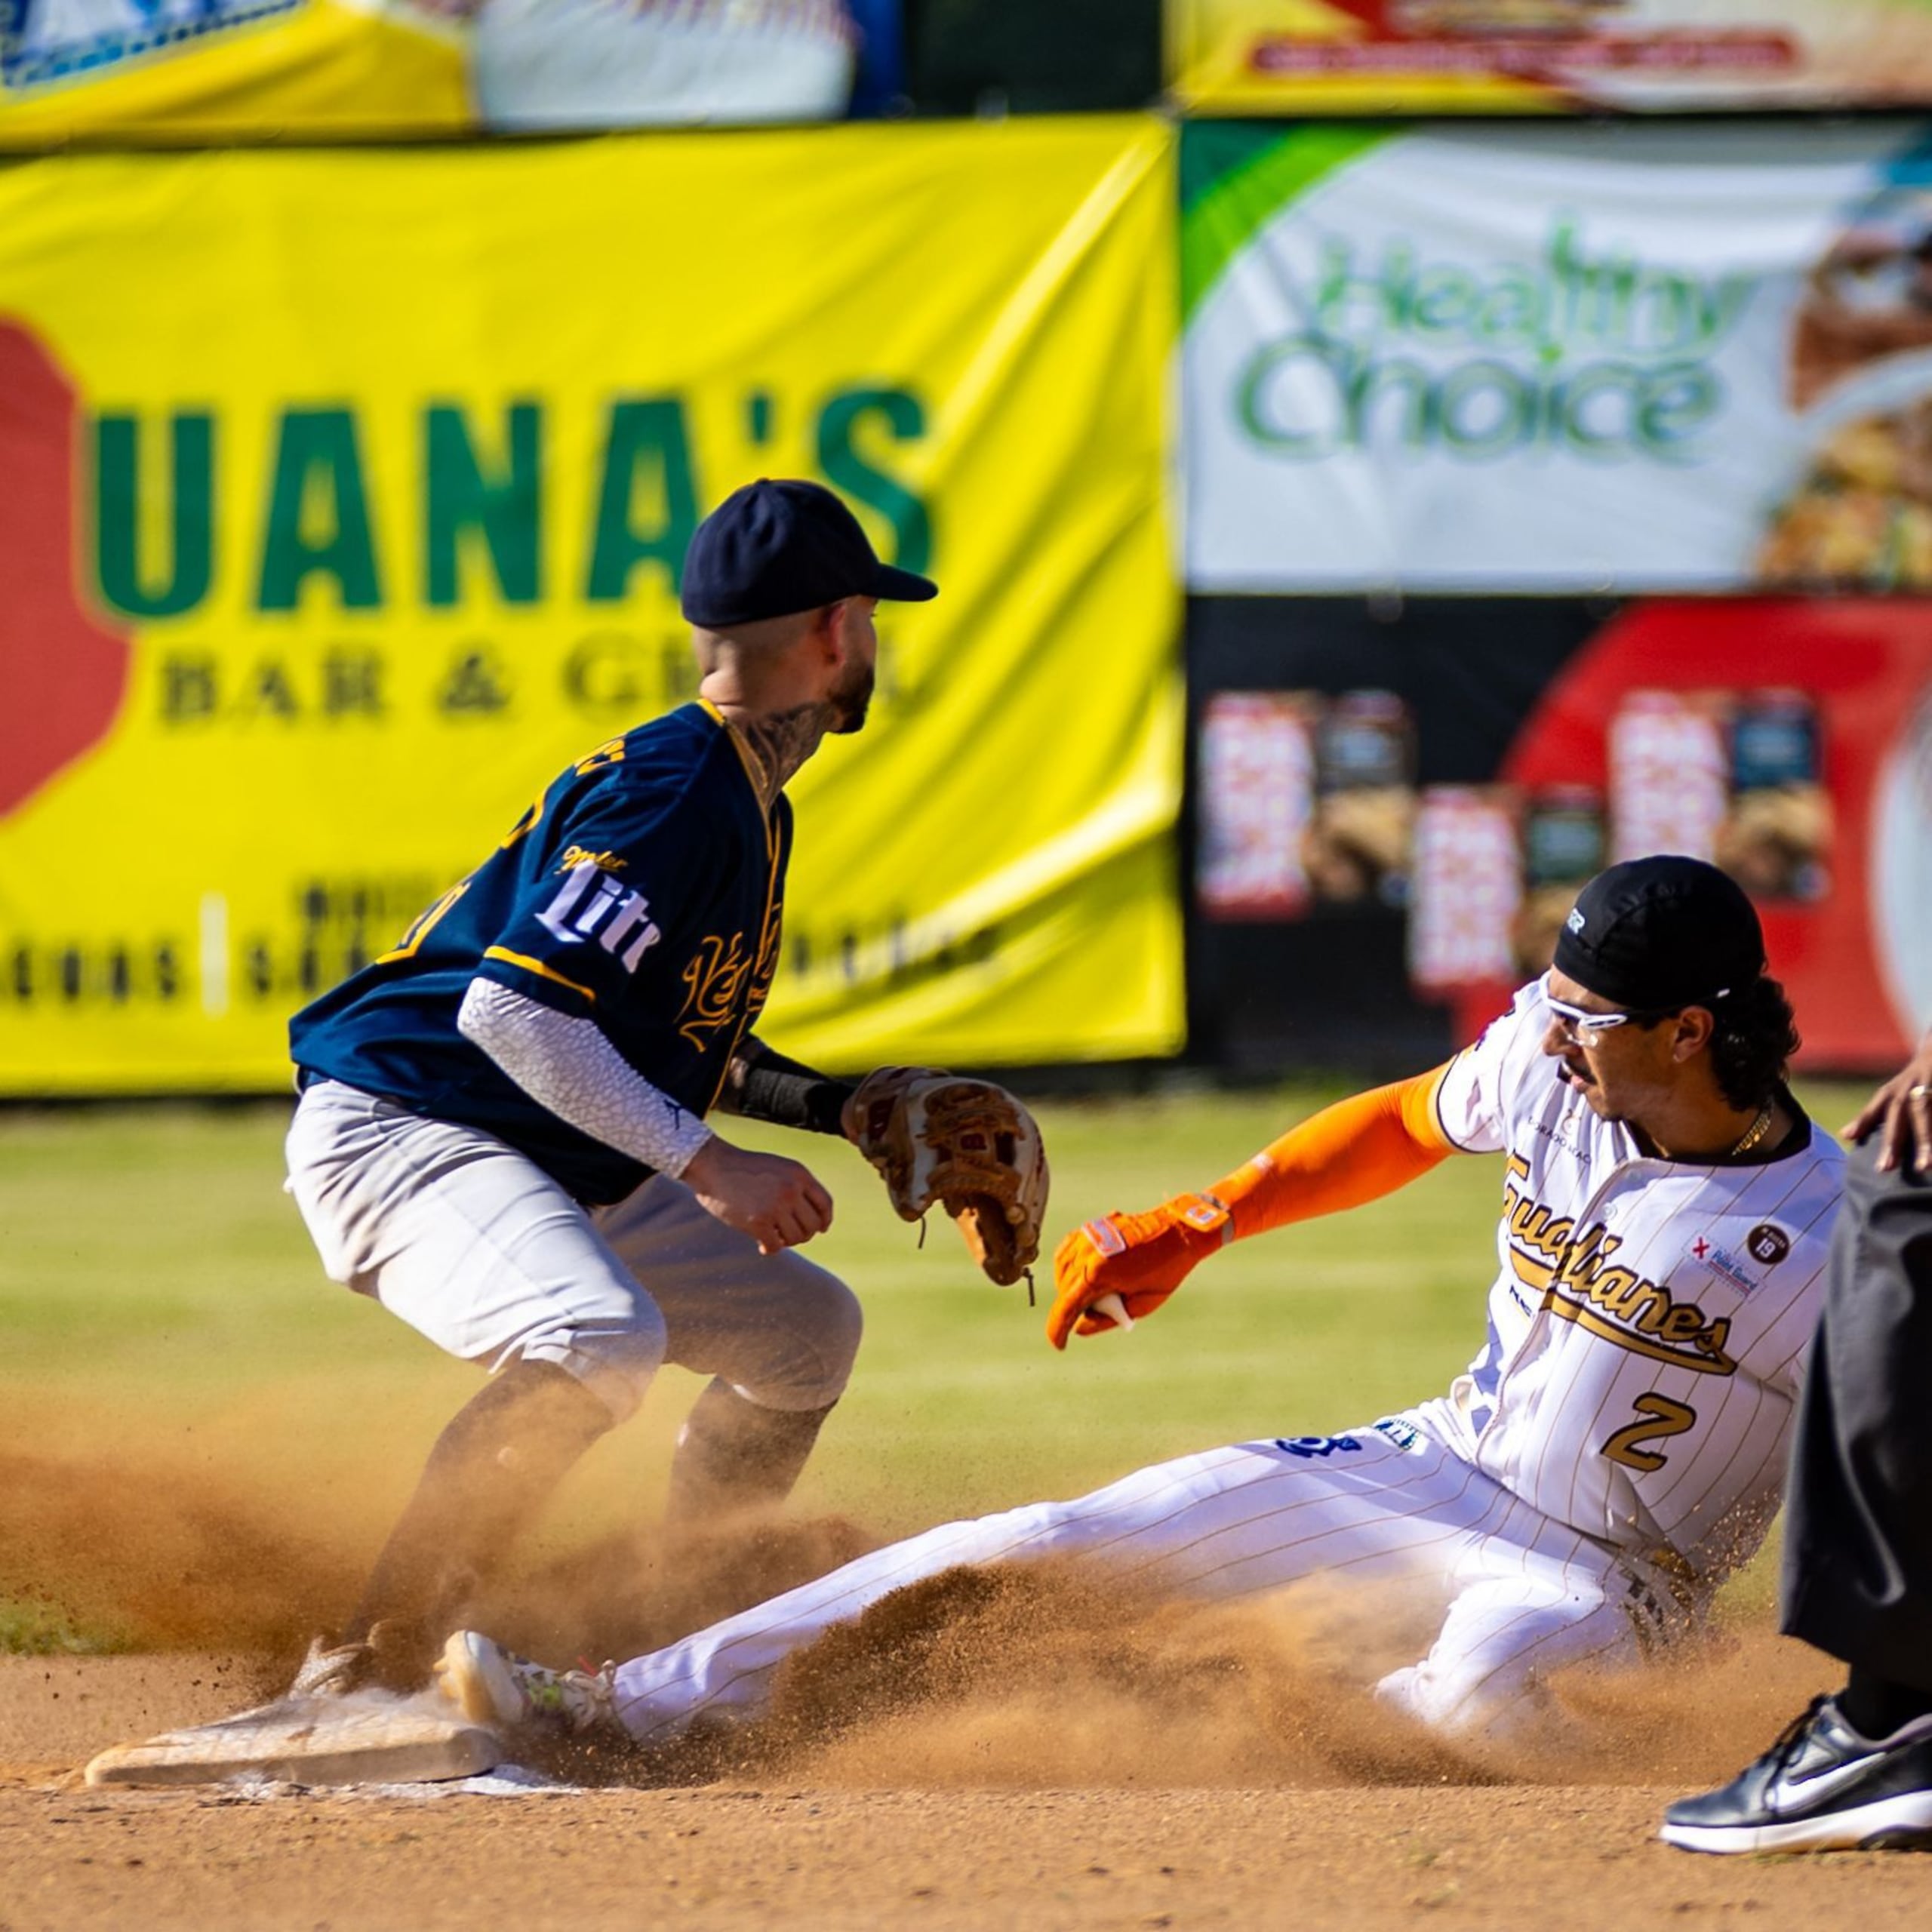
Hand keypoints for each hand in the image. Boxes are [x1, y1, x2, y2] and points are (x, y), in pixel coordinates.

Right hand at [682, 1135, 833, 1253]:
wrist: (713, 1166)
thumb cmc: (744, 1169)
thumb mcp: (778, 1168)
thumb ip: (796, 1187)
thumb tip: (815, 1219)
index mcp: (799, 1174)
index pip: (825, 1204)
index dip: (825, 1220)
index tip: (821, 1229)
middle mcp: (791, 1190)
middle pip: (813, 1225)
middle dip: (803, 1234)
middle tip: (789, 1236)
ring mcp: (775, 1206)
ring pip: (796, 1238)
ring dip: (786, 1242)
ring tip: (774, 1238)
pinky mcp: (758, 1221)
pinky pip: (775, 1246)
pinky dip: (769, 1249)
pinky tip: (762, 1247)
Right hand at [1045, 1193, 1231, 1350]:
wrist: (1178, 1230)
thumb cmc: (1165, 1268)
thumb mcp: (1142, 1304)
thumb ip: (1107, 1319)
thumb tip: (1079, 1327)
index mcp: (1099, 1273)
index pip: (1067, 1306)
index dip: (1058, 1329)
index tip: (1059, 1345)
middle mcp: (1087, 1252)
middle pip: (1064, 1288)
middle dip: (1070, 1308)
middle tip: (1092, 1315)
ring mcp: (1087, 1236)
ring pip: (1062, 1268)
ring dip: (1067, 1286)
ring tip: (1089, 1296)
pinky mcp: (1091, 1227)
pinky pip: (1068, 1249)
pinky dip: (1068, 1265)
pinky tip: (1079, 1274)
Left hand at [1843, 1028, 1931, 1173]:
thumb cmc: (1910, 1084)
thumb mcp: (1889, 1094)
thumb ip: (1870, 1116)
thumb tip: (1845, 1136)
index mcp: (1891, 1093)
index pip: (1873, 1109)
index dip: (1862, 1122)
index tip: (1849, 1139)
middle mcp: (1907, 1089)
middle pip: (1899, 1114)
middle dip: (1893, 1141)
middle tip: (1885, 1168)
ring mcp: (1927, 1088)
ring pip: (1925, 1113)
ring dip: (1925, 1142)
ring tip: (1925, 1167)